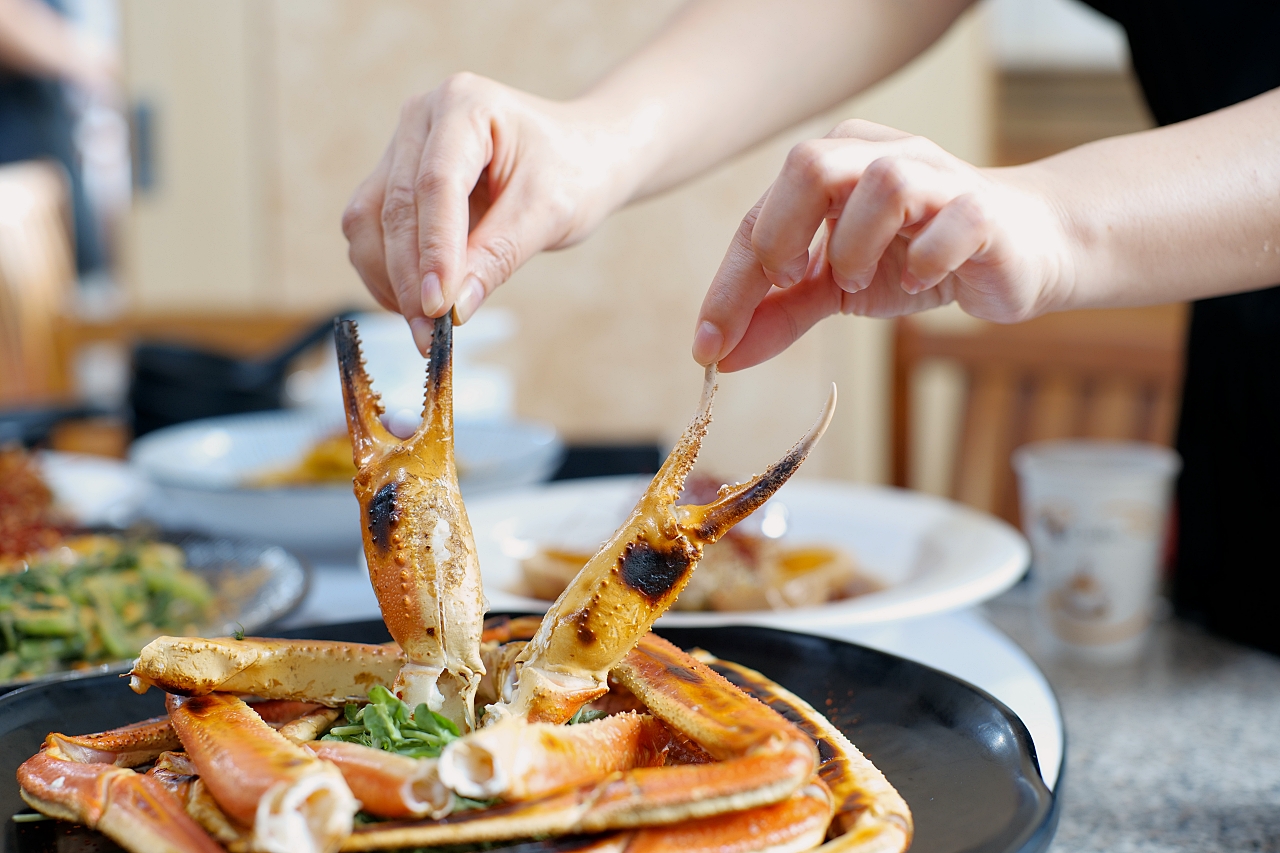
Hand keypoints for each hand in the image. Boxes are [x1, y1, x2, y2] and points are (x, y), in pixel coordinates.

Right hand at [342, 73, 639, 351]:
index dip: (434, 250)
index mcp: (465, 105)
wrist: (579, 156)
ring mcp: (401, 146)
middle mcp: (422, 117)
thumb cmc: (572, 173)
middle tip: (430, 338)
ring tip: (425, 329)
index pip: (437, 184)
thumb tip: (451, 310)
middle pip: (397, 206)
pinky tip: (415, 307)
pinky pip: (370, 231)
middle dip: (410, 279)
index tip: (438, 307)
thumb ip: (499, 256)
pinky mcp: (393, 179)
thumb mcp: (549, 213)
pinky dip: (387, 274)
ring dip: (390, 280)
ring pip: (369, 221)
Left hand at [692, 120, 1073, 370]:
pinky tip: (920, 278)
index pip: (762, 215)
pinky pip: (950, 222)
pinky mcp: (983, 210)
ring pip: (881, 183)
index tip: (709, 344)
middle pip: (810, 166)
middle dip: (781, 238)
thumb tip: (720, 355)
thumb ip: (780, 312)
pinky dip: (925, 258)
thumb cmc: (920, 257)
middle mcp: (879, 154)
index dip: (730, 281)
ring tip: (860, 282)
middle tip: (791, 286)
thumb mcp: (838, 288)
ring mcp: (936, 177)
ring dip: (855, 247)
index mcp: (834, 163)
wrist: (1021, 252)